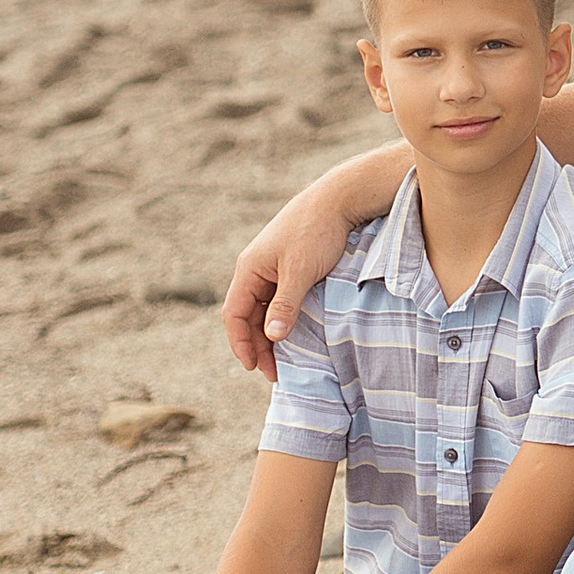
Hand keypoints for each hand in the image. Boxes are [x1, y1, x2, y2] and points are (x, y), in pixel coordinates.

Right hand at [223, 172, 363, 376]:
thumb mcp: (300, 271)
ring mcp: (271, 267)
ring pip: (263, 309)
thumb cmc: (317, 232)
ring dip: (270, 334)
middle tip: (274, 373)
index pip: (234, 314)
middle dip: (258, 345)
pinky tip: (294, 334)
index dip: (240, 343)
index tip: (253, 367)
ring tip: (285, 360)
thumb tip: (272, 337)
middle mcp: (255, 269)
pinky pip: (278, 299)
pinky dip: (282, 319)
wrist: (338, 199)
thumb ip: (285, 305)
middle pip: (248, 315)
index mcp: (249, 269)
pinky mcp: (289, 266)